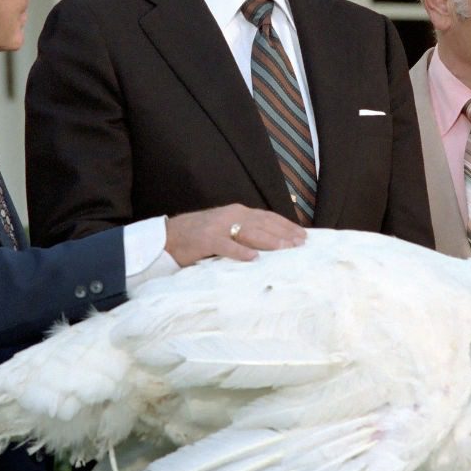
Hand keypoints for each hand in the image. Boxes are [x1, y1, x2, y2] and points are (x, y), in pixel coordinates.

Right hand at [164, 204, 304, 265]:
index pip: (267, 217)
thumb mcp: (225, 228)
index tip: (303, 235)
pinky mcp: (206, 240)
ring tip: (286, 249)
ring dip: (269, 241)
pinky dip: (240, 252)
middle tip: (301, 244)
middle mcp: (230, 215)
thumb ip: (245, 231)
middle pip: (263, 224)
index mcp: (237, 212)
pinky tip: (254, 258)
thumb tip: (271, 243)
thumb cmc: (199, 235)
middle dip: (284, 233)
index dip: (286, 225)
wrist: (167, 237)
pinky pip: (226, 246)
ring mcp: (218, 227)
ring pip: (249, 232)